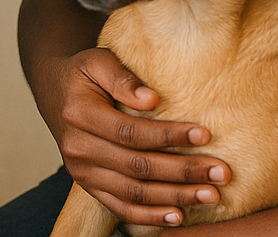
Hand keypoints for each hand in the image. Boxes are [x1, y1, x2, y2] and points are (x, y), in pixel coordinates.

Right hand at [44, 47, 229, 227]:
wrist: (55, 92)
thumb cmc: (83, 74)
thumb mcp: (97, 60)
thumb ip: (121, 77)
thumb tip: (152, 98)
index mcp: (79, 114)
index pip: (130, 132)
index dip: (168, 136)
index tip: (204, 134)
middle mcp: (78, 148)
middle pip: (137, 166)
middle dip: (183, 171)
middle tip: (221, 172)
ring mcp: (82, 172)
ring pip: (133, 192)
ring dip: (175, 197)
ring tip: (211, 195)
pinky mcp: (89, 186)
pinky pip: (120, 208)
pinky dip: (150, 217)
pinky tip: (179, 216)